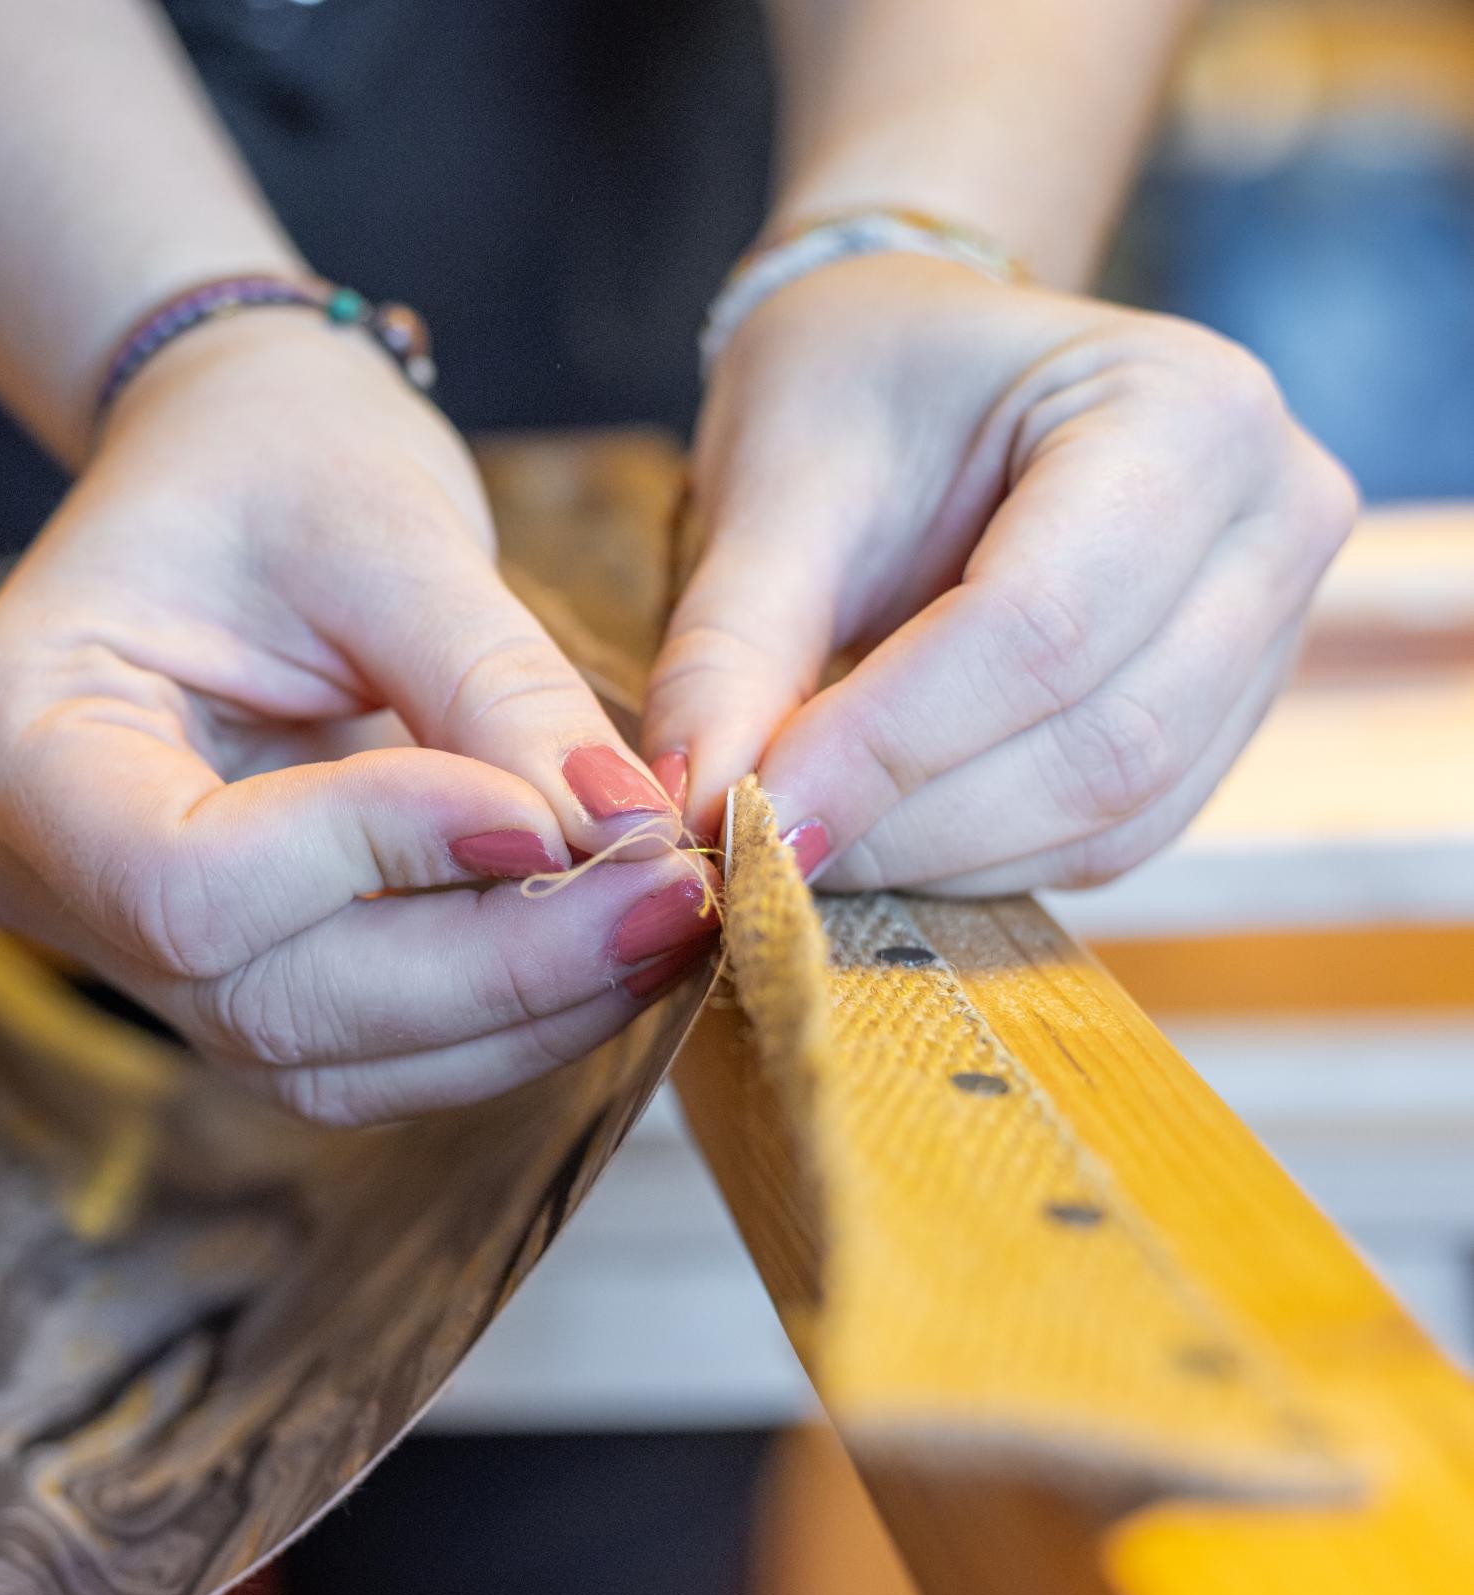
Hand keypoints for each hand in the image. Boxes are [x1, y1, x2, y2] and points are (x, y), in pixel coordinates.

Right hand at [0, 313, 712, 1122]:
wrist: (233, 464)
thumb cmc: (276, 455)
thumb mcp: (385, 528)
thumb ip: (492, 686)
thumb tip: (624, 832)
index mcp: (18, 733)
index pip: (187, 878)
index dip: (380, 860)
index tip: (553, 808)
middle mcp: (46, 875)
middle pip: (268, 1000)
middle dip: (495, 965)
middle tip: (679, 894)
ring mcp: (126, 945)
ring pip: (326, 1057)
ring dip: (520, 1012)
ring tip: (672, 918)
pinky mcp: (229, 974)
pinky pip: (364, 1050)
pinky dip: (500, 1019)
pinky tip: (612, 947)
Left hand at [645, 256, 1355, 891]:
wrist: (928, 364)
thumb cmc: (855, 386)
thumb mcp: (772, 483)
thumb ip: (730, 648)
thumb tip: (690, 804)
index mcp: (1185, 406)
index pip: (1040, 626)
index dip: (883, 743)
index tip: (741, 809)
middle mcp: (1274, 518)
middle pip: (1100, 740)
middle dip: (905, 817)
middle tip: (749, 843)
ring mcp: (1273, 631)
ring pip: (1113, 814)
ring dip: (934, 854)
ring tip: (795, 829)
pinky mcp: (1226, 722)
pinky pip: (1112, 839)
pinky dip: (975, 860)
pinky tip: (873, 827)